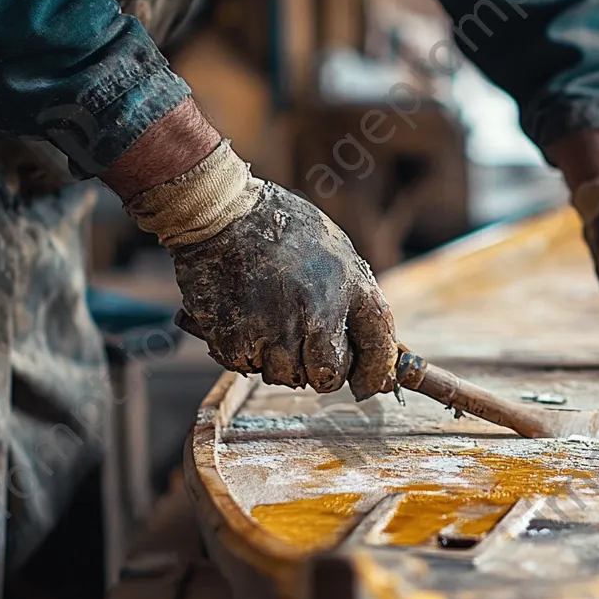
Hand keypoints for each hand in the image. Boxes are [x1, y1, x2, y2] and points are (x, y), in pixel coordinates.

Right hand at [172, 182, 397, 398]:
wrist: (220, 213)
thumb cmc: (281, 229)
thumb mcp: (336, 252)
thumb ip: (354, 299)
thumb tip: (369, 349)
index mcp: (349, 288)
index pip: (378, 346)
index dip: (375, 371)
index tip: (368, 384)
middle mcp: (317, 315)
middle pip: (328, 376)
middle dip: (320, 368)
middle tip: (305, 344)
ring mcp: (275, 332)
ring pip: (287, 377)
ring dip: (280, 361)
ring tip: (269, 321)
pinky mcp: (236, 341)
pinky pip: (248, 367)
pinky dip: (246, 352)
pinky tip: (244, 318)